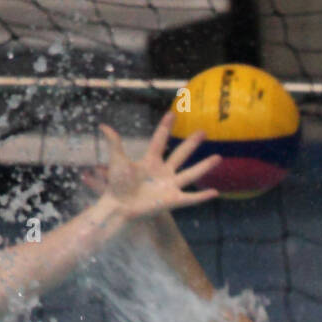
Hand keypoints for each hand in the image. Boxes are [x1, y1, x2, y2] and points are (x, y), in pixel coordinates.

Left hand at [93, 112, 219, 219]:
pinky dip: (202, 197)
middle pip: (180, 154)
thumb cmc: (117, 187)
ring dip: (205, 166)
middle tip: (203, 132)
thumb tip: (103, 125)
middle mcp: (163, 172)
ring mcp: (169, 186)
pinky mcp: (172, 200)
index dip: (165, 127)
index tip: (172, 113)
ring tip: (218, 158)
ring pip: (191, 174)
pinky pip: (190, 198)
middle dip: (192, 143)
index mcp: (150, 161)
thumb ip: (114, 143)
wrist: (118, 207)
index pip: (159, 140)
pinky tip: (215, 193)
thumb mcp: (117, 161)